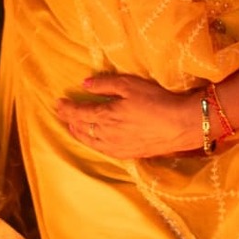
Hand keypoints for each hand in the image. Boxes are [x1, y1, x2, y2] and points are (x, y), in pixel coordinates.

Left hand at [55, 74, 199, 158]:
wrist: (180, 124)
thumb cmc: (156, 100)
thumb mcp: (130, 85)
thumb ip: (105, 84)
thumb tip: (84, 84)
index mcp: (106, 116)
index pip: (79, 113)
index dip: (66, 108)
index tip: (57, 102)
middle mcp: (107, 135)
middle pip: (81, 128)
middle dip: (68, 120)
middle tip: (60, 113)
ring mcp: (117, 147)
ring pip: (90, 141)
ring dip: (77, 133)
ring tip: (70, 126)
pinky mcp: (128, 154)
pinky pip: (102, 150)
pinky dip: (91, 143)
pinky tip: (92, 140)